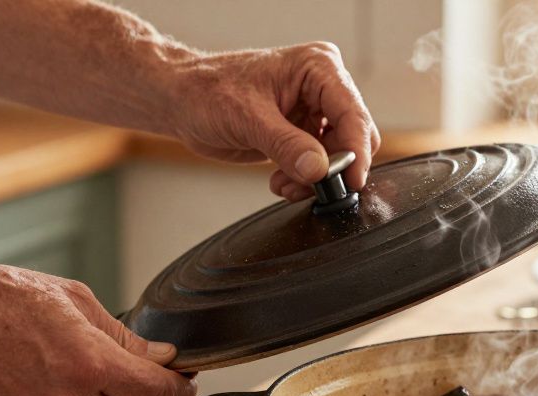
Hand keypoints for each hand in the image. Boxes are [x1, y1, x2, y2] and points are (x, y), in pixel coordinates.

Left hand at [166, 42, 380, 200]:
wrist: (181, 101)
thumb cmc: (207, 90)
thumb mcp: (248, 119)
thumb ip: (287, 146)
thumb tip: (319, 170)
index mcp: (317, 67)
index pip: (353, 113)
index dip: (356, 151)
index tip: (350, 180)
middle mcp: (322, 87)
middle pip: (353, 136)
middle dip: (335, 167)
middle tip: (311, 185)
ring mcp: (313, 111)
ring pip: (338, 157)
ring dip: (315, 178)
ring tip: (285, 183)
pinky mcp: (302, 133)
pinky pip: (320, 166)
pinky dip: (304, 180)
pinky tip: (281, 180)